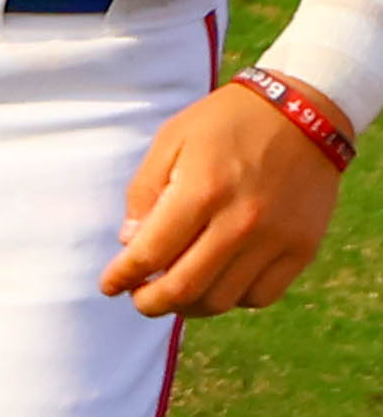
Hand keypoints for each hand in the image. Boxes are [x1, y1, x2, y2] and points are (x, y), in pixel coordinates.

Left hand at [106, 81, 342, 315]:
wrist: (305, 111)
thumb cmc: (227, 123)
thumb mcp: (171, 141)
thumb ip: (144, 193)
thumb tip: (130, 243)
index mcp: (202, 191)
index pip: (149, 255)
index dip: (121, 278)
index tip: (110, 285)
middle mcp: (241, 221)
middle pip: (183, 290)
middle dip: (148, 303)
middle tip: (139, 298)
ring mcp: (275, 238)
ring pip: (220, 301)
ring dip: (188, 305)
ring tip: (175, 290)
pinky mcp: (302, 247)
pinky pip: (260, 296)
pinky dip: (233, 298)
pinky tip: (219, 280)